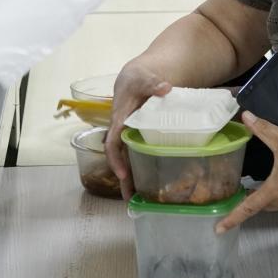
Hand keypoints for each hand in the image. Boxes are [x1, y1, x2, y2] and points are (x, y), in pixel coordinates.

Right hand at [105, 62, 171, 199]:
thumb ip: (153, 84)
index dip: (115, 159)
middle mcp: (121, 131)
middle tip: (129, 198)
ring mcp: (128, 135)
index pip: (112, 143)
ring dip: (130, 177)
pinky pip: (136, 153)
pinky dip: (139, 166)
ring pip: (126, 158)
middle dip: (123, 177)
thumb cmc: (137, 80)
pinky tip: (147, 180)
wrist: (136, 78)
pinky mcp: (137, 135)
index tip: (123, 174)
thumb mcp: (144, 79)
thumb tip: (165, 88)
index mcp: (119, 119)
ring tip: (135, 199)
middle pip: (118, 157)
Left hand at [214, 112, 277, 233]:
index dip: (232, 218)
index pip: (247, 208)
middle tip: (248, 191)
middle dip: (256, 199)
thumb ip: (264, 129)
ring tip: (275, 181)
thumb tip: (245, 117)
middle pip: (264, 204)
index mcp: (274, 192)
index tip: (218, 230)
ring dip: (275, 194)